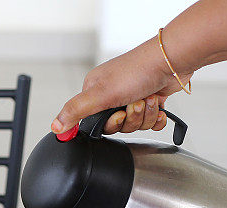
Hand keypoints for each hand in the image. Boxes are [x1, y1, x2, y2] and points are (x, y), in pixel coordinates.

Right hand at [51, 35, 192, 134]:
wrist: (172, 61)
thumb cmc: (137, 70)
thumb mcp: (100, 94)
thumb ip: (75, 111)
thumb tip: (55, 127)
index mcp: (95, 91)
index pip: (93, 122)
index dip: (108, 124)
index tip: (116, 116)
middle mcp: (112, 94)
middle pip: (116, 126)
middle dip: (129, 119)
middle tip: (134, 103)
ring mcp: (131, 98)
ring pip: (134, 125)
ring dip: (144, 115)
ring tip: (147, 98)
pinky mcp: (148, 101)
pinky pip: (149, 123)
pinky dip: (155, 117)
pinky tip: (157, 105)